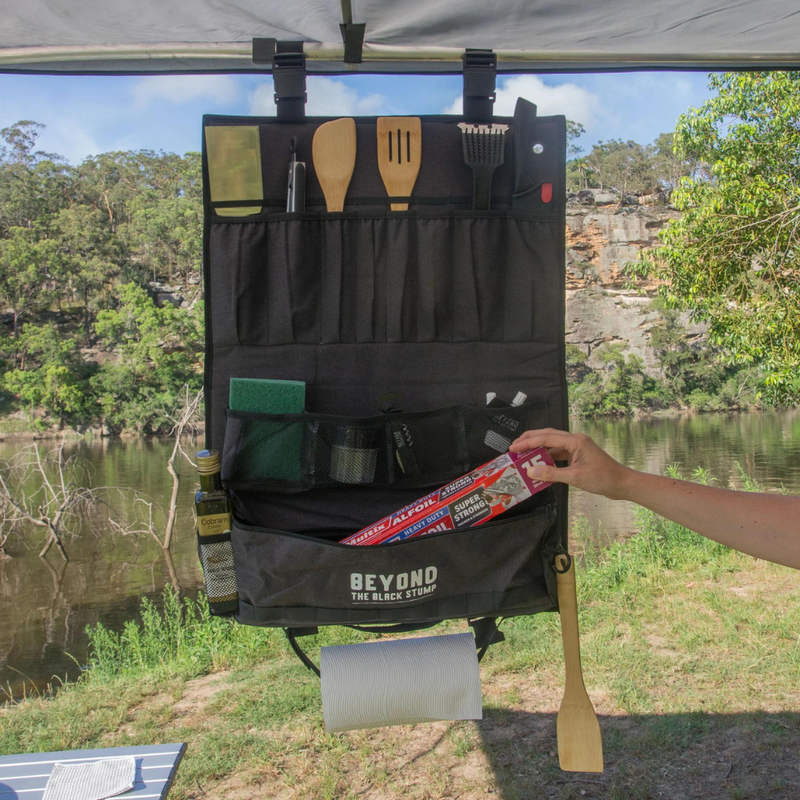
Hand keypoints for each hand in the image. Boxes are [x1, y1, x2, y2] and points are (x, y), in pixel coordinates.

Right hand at [510, 428, 632, 498]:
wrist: (622, 484)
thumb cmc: (603, 478)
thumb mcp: (575, 477)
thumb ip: (551, 474)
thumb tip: (530, 472)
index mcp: (575, 441)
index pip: (547, 438)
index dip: (528, 442)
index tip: (513, 448)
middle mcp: (575, 440)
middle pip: (548, 435)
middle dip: (530, 440)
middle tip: (514, 447)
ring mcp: (576, 447)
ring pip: (552, 444)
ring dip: (537, 449)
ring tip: (522, 455)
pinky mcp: (577, 455)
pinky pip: (558, 454)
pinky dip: (547, 458)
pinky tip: (538, 465)